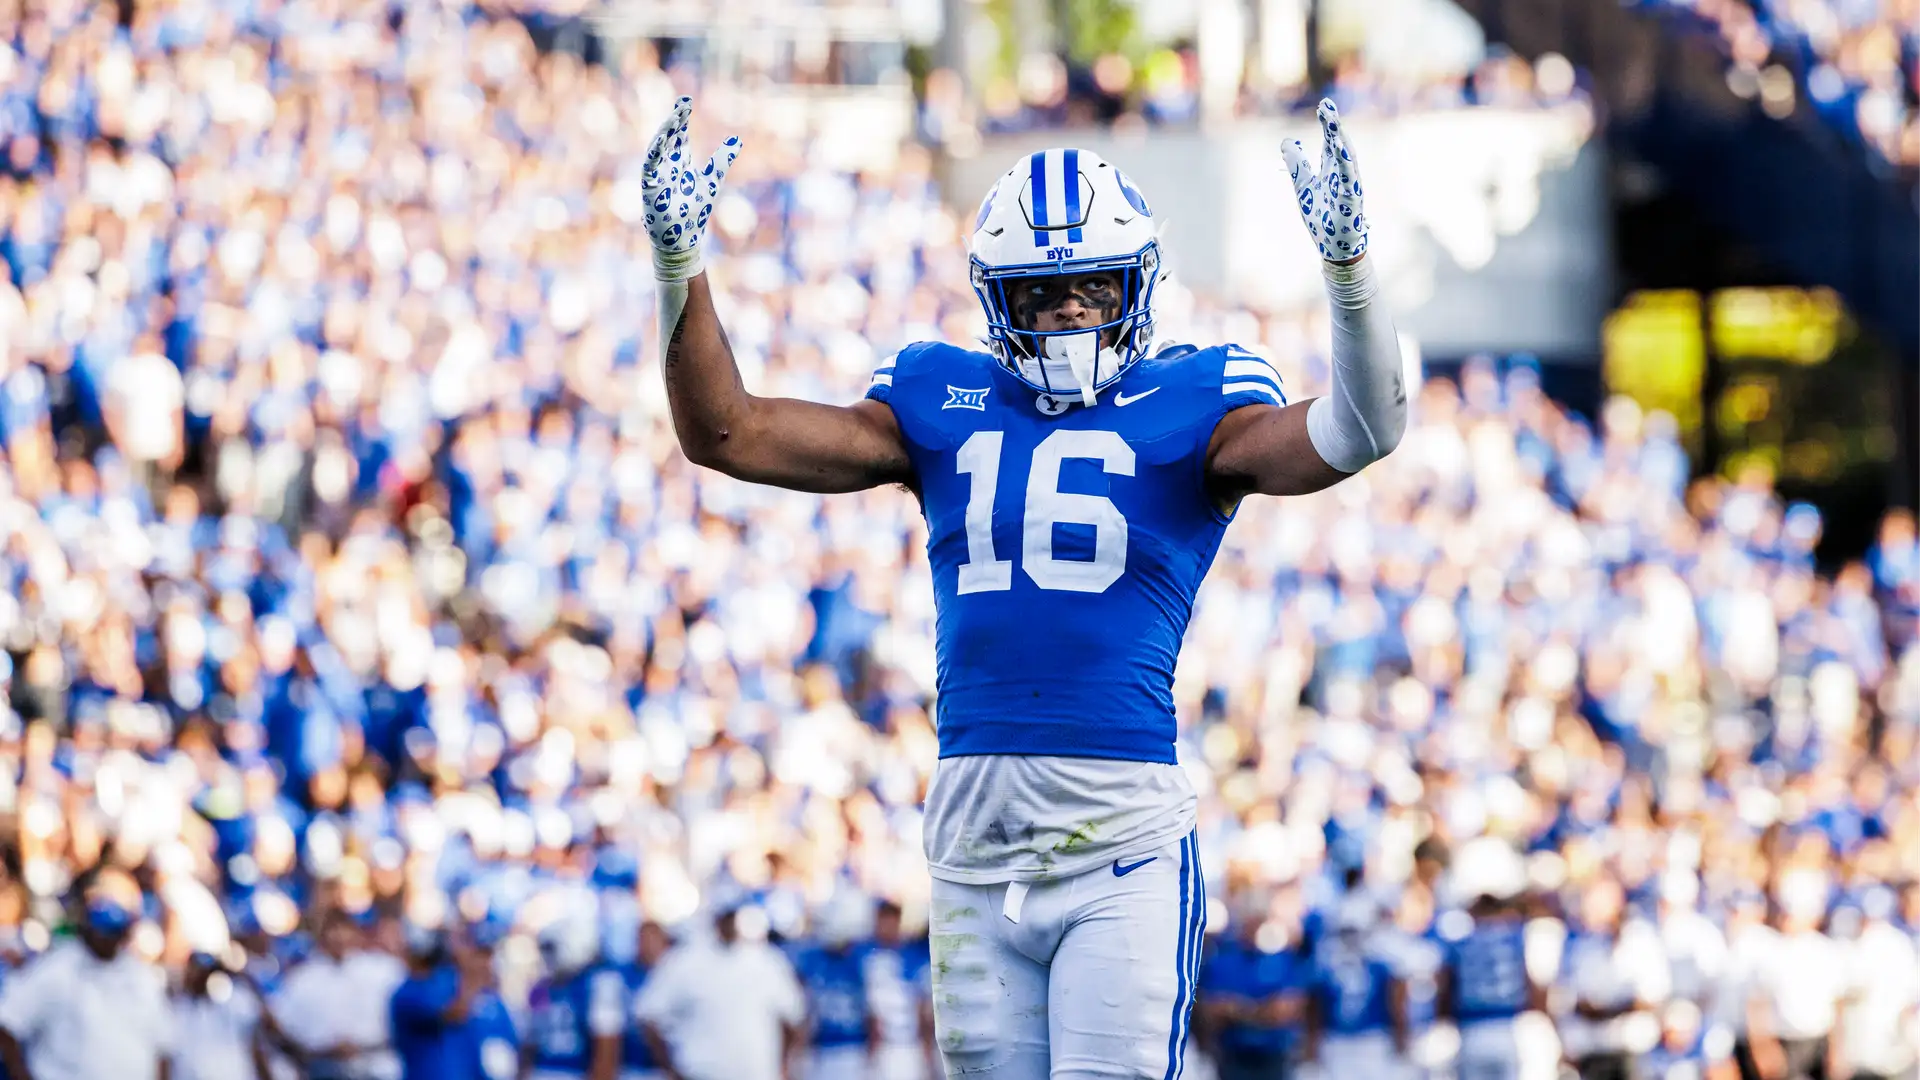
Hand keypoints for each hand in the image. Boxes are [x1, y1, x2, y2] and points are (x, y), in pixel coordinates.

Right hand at [643, 96, 741, 281]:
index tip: (686, 103)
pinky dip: (655, 152)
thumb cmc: (694, 212)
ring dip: (665, 132)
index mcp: (679, 163)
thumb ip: (722, 160)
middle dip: (675, 122)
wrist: (684, 239)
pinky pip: (650, 166)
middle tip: (683, 106)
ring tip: (675, 118)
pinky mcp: (649, 187)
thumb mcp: (712, 180)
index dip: (681, 119)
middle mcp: (666, 166)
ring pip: (658, 148)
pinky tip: (662, 139)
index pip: (679, 136)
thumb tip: (738, 140)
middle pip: (669, 138)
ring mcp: (656, 175)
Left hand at [1281, 99, 1369, 264]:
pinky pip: (1350, 178)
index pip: (1330, 142)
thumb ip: (1296, 164)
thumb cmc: (1322, 217)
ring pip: (1346, 157)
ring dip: (1339, 139)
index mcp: (1331, 170)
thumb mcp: (1302, 186)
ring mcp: (1349, 185)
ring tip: (1332, 121)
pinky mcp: (1353, 199)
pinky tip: (1339, 148)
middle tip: (1326, 106)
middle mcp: (1342, 174)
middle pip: (1338, 144)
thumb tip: (1286, 142)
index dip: (1327, 124)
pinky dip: (1345, 163)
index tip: (1322, 106)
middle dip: (1333, 125)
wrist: (1333, 247)